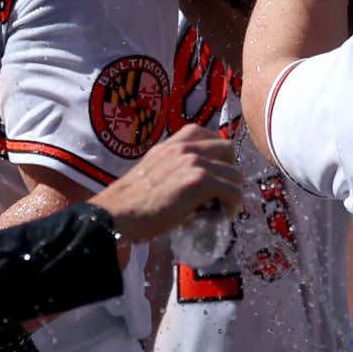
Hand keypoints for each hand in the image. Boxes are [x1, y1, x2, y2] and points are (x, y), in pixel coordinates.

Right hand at [89, 124, 242, 242]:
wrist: (118, 214)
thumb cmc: (131, 202)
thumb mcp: (153, 172)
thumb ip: (175, 168)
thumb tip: (197, 185)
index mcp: (172, 143)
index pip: (209, 135)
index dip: (218, 156)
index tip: (215, 174)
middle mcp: (184, 147)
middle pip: (228, 149)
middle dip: (229, 171)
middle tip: (221, 191)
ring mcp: (193, 161)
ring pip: (235, 173)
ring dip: (232, 192)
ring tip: (221, 208)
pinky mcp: (199, 181)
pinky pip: (233, 190)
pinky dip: (232, 205)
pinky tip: (222, 216)